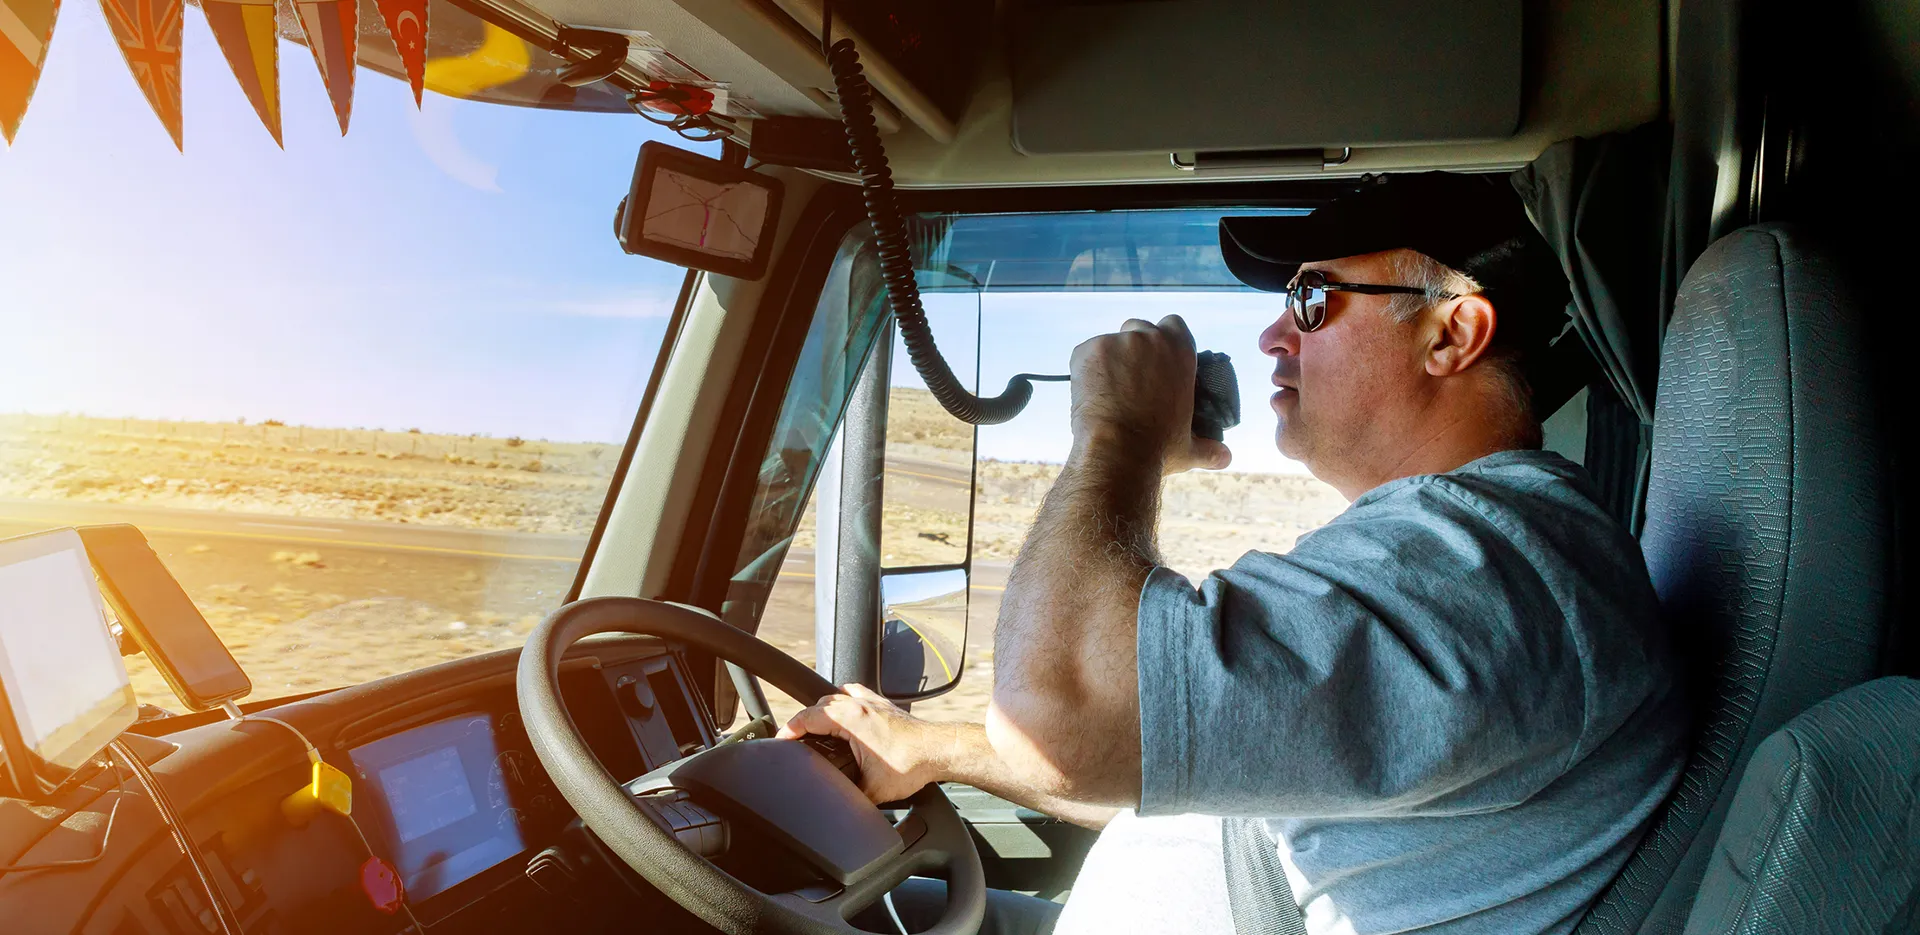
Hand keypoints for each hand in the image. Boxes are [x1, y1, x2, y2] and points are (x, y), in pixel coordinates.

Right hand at [777, 684, 952, 803]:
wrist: (939, 751)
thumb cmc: (912, 763)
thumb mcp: (872, 789)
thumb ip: (849, 795)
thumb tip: (837, 805)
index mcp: (850, 719)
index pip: (807, 717)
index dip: (789, 729)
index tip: (781, 740)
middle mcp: (859, 704)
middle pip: (818, 705)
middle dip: (803, 721)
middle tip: (794, 738)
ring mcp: (871, 702)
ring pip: (835, 696)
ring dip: (821, 710)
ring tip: (814, 727)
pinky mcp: (883, 705)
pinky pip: (854, 694)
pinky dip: (843, 701)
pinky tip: (843, 713)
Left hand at [1068, 315, 1230, 473]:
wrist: (1116, 452)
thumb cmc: (1157, 447)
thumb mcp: (1189, 447)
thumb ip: (1209, 449)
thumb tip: (1224, 457)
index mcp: (1180, 351)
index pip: (1174, 325)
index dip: (1165, 339)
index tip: (1158, 359)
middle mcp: (1148, 339)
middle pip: (1139, 329)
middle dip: (1135, 349)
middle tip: (1131, 378)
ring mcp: (1116, 342)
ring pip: (1111, 343)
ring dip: (1110, 360)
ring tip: (1108, 391)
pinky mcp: (1087, 351)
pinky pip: (1085, 354)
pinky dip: (1087, 369)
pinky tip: (1091, 392)